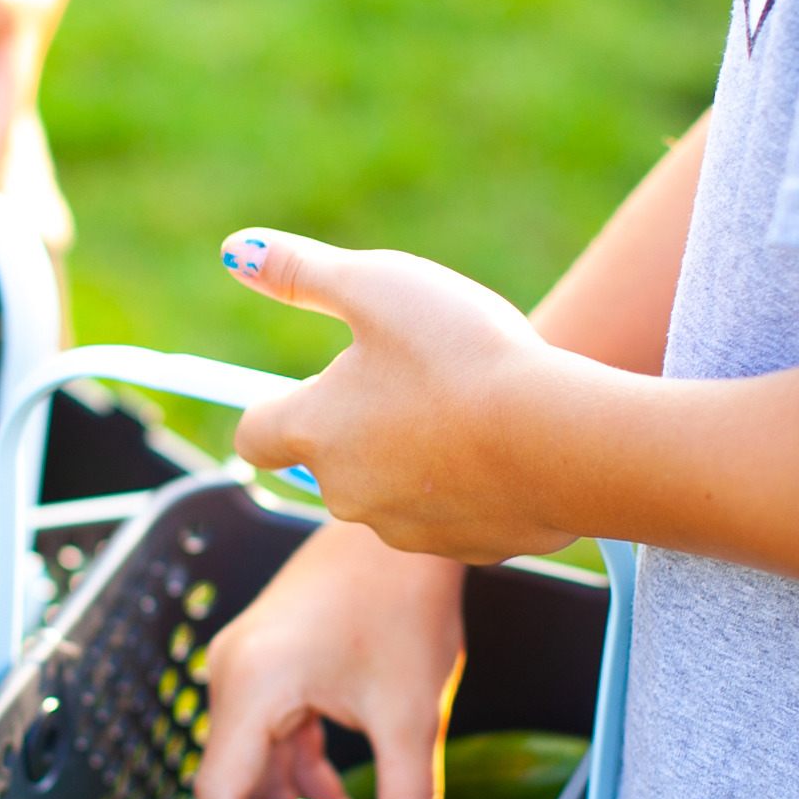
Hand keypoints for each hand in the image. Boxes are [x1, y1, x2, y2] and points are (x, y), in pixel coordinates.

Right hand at [195, 521, 466, 798]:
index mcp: (251, 689)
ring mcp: (248, 665)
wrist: (406, 526)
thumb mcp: (410, 716)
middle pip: (233, 784)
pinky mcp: (271, 660)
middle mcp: (232, 675)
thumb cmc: (403, 601)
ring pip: (257, 762)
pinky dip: (305, 774)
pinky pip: (274, 735)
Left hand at [220, 228, 578, 563]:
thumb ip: (302, 271)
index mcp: (312, 432)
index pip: (253, 434)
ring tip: (469, 406)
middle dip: (360, 423)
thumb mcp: (376, 285)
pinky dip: (470, 484)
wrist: (561, 438)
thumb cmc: (461, 353)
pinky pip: (455, 513)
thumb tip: (237, 250)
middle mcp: (345, 493)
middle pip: (329, 460)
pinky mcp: (468, 548)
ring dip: (415, 454)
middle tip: (417, 375)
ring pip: (393, 488)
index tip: (316, 380)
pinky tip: (508, 446)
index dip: (274, 404)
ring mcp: (406, 529)